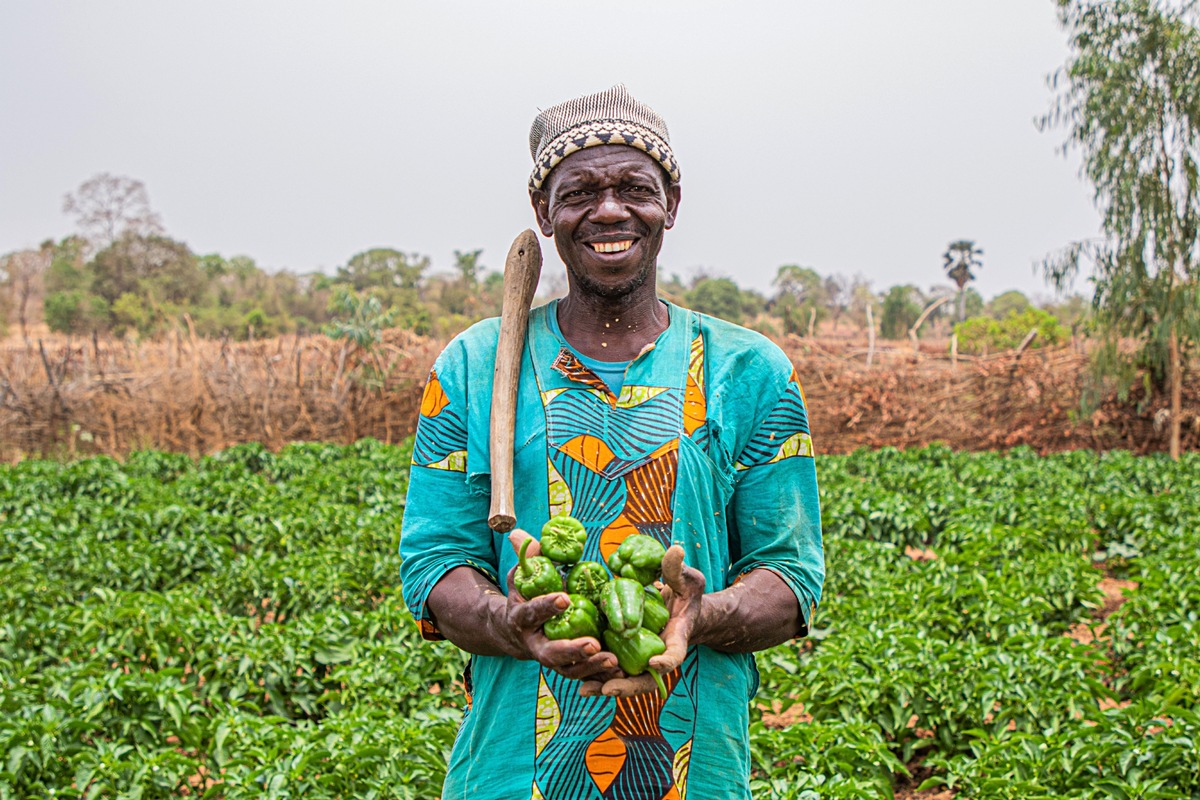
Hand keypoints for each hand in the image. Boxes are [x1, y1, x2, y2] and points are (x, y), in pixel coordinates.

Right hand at [503, 530, 619, 682]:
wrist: (516, 631)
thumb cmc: (525, 596)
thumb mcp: (522, 576)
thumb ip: (527, 558)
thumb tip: (519, 533)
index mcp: (522, 619)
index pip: (532, 613)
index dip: (546, 607)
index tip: (564, 599)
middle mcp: (535, 644)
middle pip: (551, 652)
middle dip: (572, 649)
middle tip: (593, 644)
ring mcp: (550, 659)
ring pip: (569, 669)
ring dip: (590, 667)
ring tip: (612, 659)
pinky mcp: (566, 667)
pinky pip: (582, 677)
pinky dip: (599, 677)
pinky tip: (619, 670)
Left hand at [579, 544, 705, 698]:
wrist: (678, 607)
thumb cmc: (686, 593)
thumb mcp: (687, 579)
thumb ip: (678, 569)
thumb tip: (674, 550)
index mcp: (677, 639)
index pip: (675, 654)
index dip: (666, 661)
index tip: (654, 662)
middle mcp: (659, 655)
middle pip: (646, 678)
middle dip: (628, 687)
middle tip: (608, 688)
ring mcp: (642, 657)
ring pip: (626, 679)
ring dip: (606, 685)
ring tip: (585, 688)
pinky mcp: (627, 654)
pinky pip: (612, 669)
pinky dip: (597, 675)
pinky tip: (578, 679)